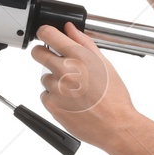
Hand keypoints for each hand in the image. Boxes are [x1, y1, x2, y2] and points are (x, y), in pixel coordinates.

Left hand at [29, 21, 138, 150]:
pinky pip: (45, 96)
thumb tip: (69, 28)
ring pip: (44, 77)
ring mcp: (57, 88)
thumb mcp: (104, 64)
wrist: (116, 126)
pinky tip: (70, 102)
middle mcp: (66, 70)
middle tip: (57, 63)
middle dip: (44, 54)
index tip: (46, 36)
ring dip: (54, 81)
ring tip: (74, 91)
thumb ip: (83, 43)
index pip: (48, 33)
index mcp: (79, 57)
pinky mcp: (52, 105)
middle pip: (37, 53)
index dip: (45, 33)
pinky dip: (54, 98)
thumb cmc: (114, 97)